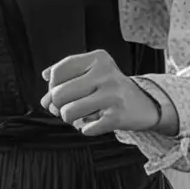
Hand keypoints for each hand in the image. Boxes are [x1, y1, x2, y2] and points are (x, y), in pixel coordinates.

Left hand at [40, 50, 161, 136]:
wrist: (145, 103)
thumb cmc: (110, 89)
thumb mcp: (91, 73)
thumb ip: (64, 79)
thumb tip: (44, 99)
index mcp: (97, 59)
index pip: (58, 73)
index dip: (51, 88)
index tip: (58, 94)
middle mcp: (105, 74)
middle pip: (59, 94)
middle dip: (58, 106)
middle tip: (68, 108)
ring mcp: (112, 95)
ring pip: (68, 113)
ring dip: (70, 119)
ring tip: (80, 115)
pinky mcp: (117, 116)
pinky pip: (85, 129)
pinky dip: (87, 129)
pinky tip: (97, 122)